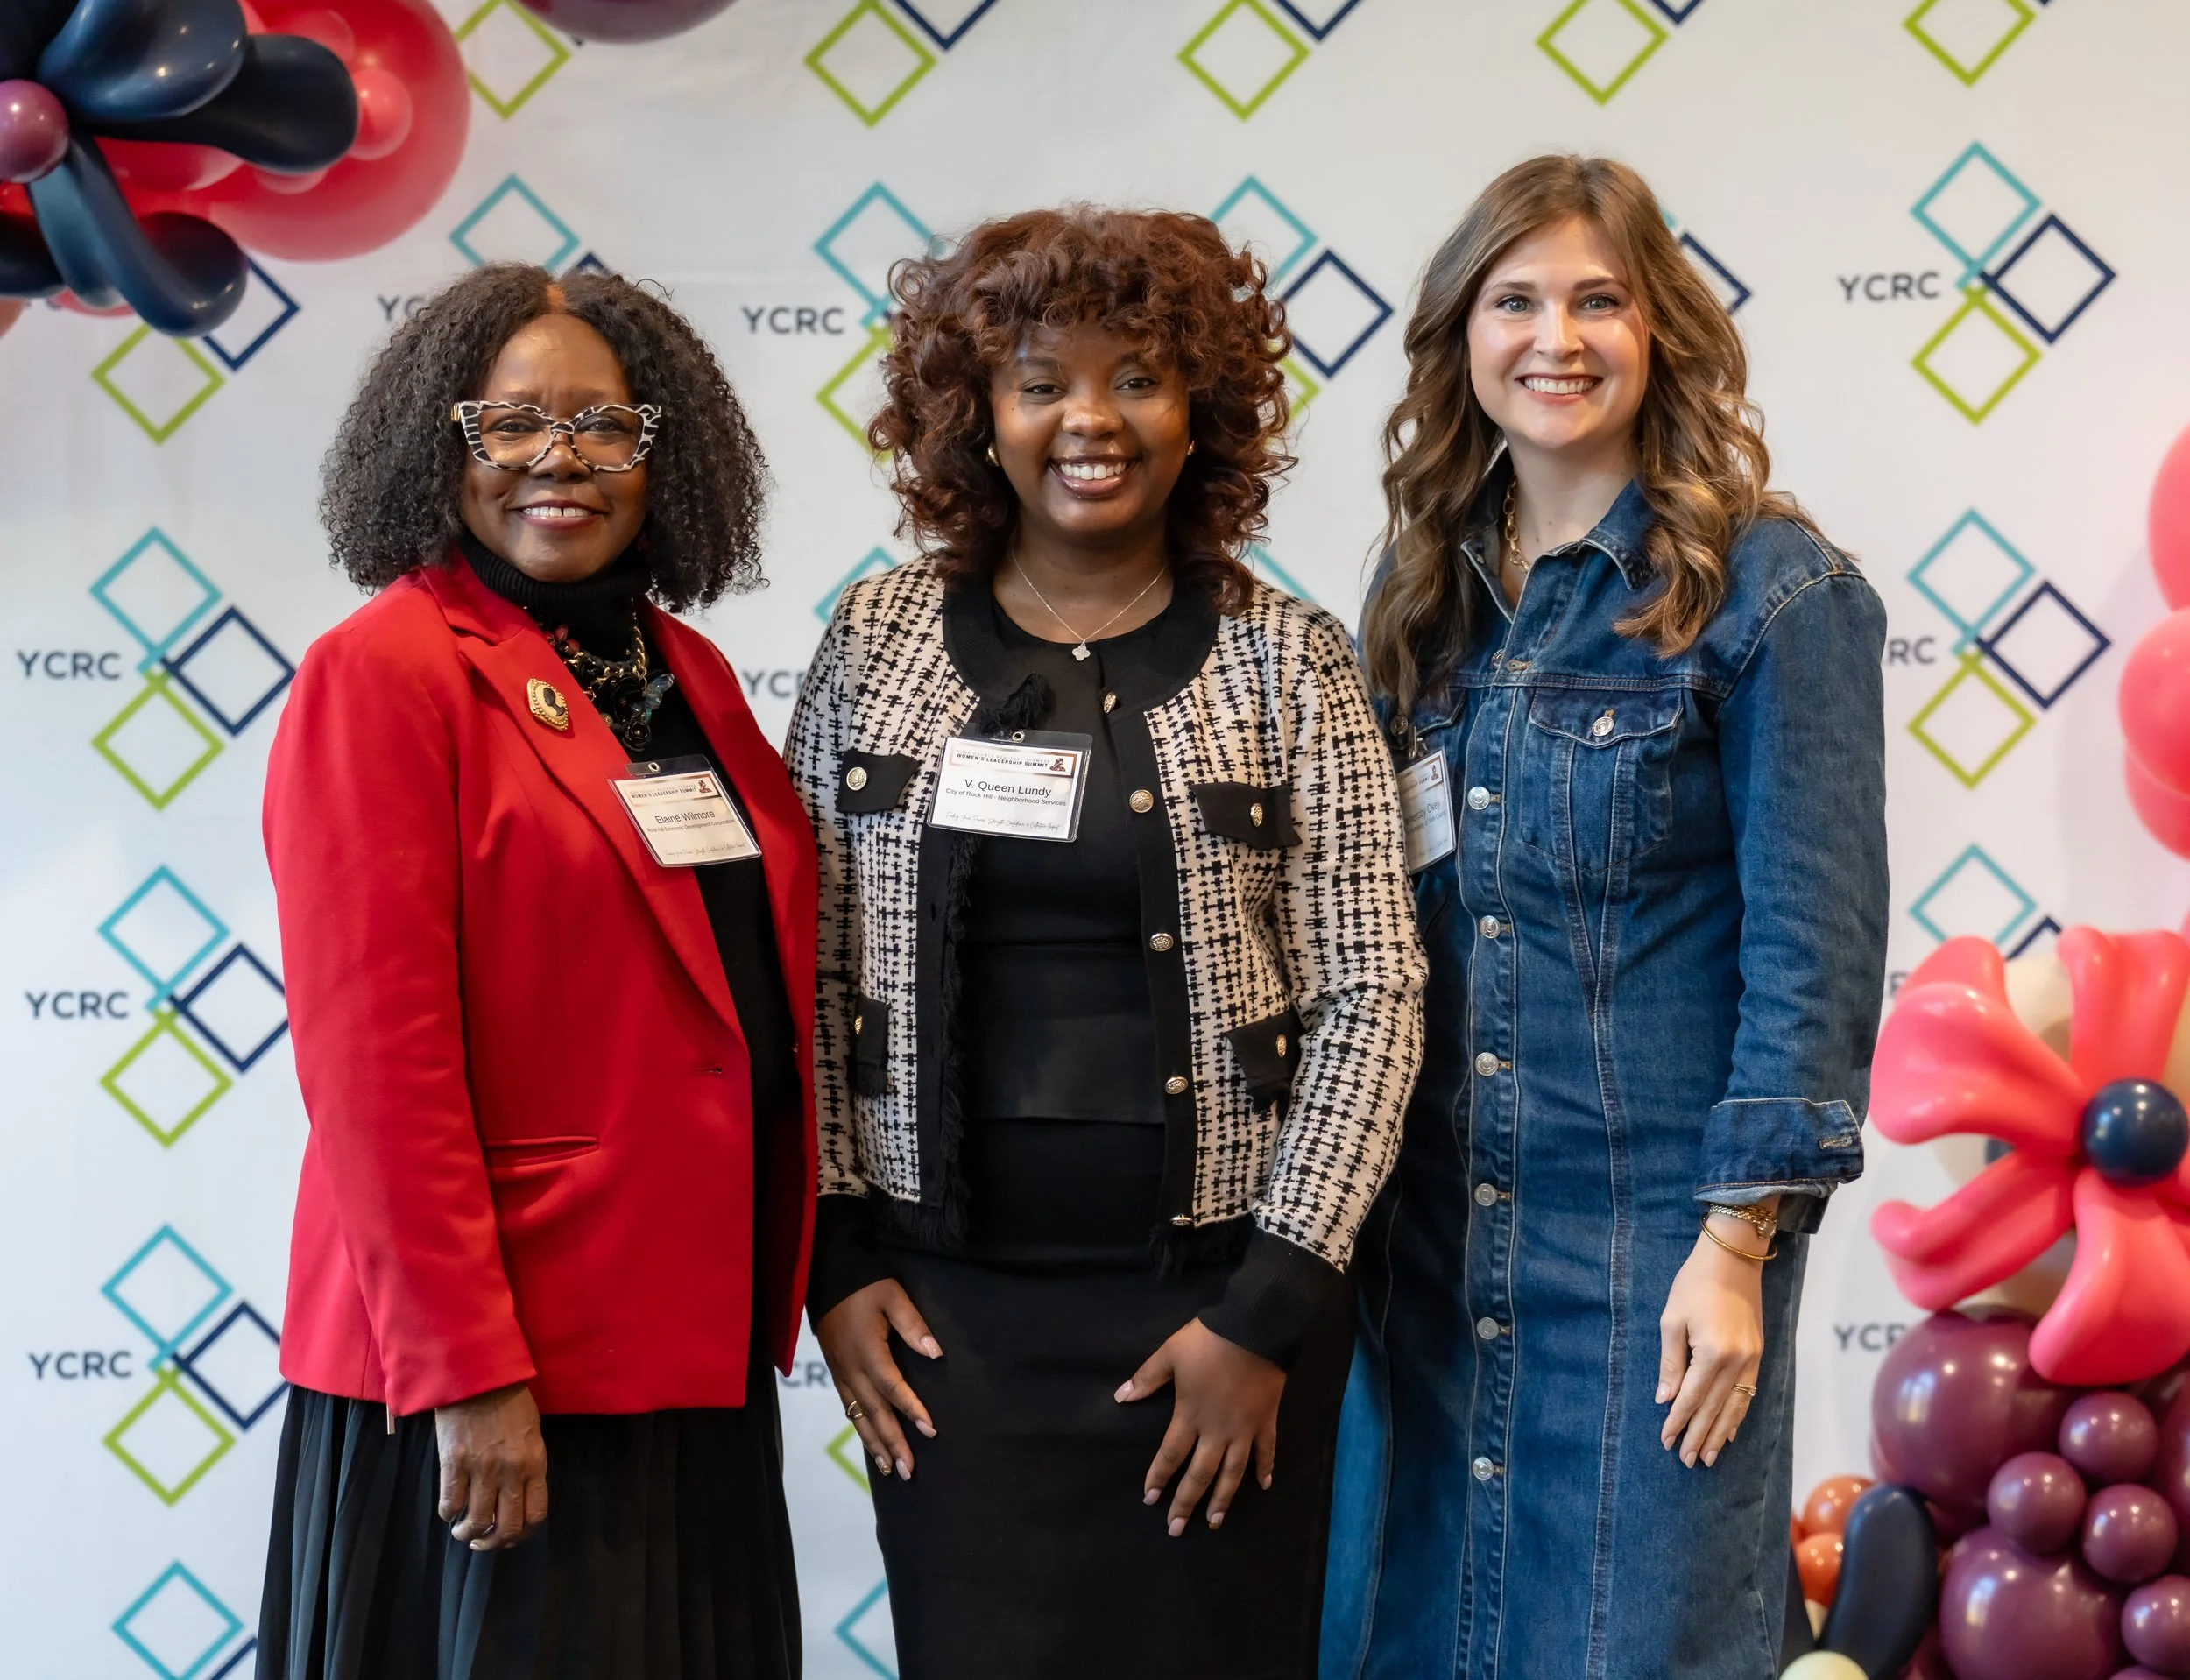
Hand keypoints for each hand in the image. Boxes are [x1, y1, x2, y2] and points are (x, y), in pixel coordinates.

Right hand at [434, 1382, 547, 1549]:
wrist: (477, 1374)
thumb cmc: (507, 1399)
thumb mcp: (530, 1432)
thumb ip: (527, 1465)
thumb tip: (515, 1498)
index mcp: (535, 1463)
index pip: (536, 1514)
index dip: (523, 1535)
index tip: (510, 1536)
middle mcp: (512, 1471)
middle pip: (508, 1526)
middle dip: (494, 1543)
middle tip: (482, 1542)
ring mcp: (482, 1468)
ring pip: (477, 1521)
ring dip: (468, 1534)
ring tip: (462, 1532)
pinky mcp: (454, 1463)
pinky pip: (450, 1503)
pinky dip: (449, 1514)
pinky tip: (449, 1511)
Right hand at [816, 1279, 940, 1480]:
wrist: (828, 1279)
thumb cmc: (866, 1287)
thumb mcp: (893, 1297)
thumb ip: (913, 1325)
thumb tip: (935, 1354)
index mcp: (868, 1352)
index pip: (893, 1388)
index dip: (912, 1409)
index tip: (931, 1430)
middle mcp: (852, 1370)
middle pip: (875, 1413)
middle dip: (893, 1442)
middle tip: (909, 1471)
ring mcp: (841, 1374)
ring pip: (859, 1417)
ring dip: (876, 1445)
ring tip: (892, 1470)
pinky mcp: (836, 1374)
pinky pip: (848, 1409)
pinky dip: (860, 1430)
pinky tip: (871, 1445)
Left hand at [1117, 1318, 1283, 1535]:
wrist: (1255, 1329)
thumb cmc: (1208, 1342)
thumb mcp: (1169, 1353)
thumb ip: (1146, 1378)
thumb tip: (1120, 1397)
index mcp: (1190, 1416)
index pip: (1170, 1455)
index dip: (1159, 1477)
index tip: (1150, 1499)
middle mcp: (1217, 1432)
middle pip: (1200, 1474)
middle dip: (1187, 1503)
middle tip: (1176, 1529)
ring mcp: (1244, 1430)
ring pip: (1233, 1473)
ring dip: (1223, 1499)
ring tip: (1215, 1522)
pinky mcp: (1266, 1421)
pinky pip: (1267, 1451)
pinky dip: (1266, 1469)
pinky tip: (1264, 1486)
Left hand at [1657, 1216, 1767, 1467]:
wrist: (1733, 1259)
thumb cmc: (1694, 1284)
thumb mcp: (1672, 1320)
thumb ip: (1671, 1362)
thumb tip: (1665, 1398)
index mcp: (1712, 1354)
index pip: (1691, 1398)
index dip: (1678, 1422)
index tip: (1666, 1441)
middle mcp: (1737, 1362)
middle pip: (1715, 1409)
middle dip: (1699, 1436)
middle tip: (1687, 1460)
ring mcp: (1752, 1360)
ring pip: (1735, 1407)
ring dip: (1721, 1433)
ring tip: (1710, 1456)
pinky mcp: (1759, 1354)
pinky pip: (1749, 1393)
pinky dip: (1739, 1414)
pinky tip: (1731, 1430)